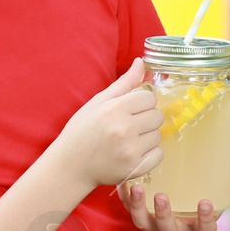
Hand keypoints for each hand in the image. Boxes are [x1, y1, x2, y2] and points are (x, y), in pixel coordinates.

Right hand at [54, 58, 163, 188]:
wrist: (70, 166)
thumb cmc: (82, 131)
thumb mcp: (98, 102)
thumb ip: (123, 83)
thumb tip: (141, 62)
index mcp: (114, 109)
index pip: (150, 98)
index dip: (142, 103)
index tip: (130, 110)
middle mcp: (124, 129)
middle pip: (157, 116)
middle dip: (146, 119)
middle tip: (128, 126)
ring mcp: (130, 150)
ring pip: (158, 135)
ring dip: (147, 137)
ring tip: (128, 140)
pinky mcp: (135, 168)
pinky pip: (158, 155)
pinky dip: (150, 154)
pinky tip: (133, 153)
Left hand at [120, 163, 229, 230]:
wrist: (178, 192)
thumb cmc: (203, 194)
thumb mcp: (222, 191)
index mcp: (197, 223)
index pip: (205, 229)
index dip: (205, 219)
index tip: (205, 203)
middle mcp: (175, 227)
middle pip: (169, 228)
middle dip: (164, 215)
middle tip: (161, 198)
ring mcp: (155, 222)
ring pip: (144, 222)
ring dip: (138, 207)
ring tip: (136, 188)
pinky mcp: (138, 212)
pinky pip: (128, 208)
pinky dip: (124, 196)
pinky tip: (123, 182)